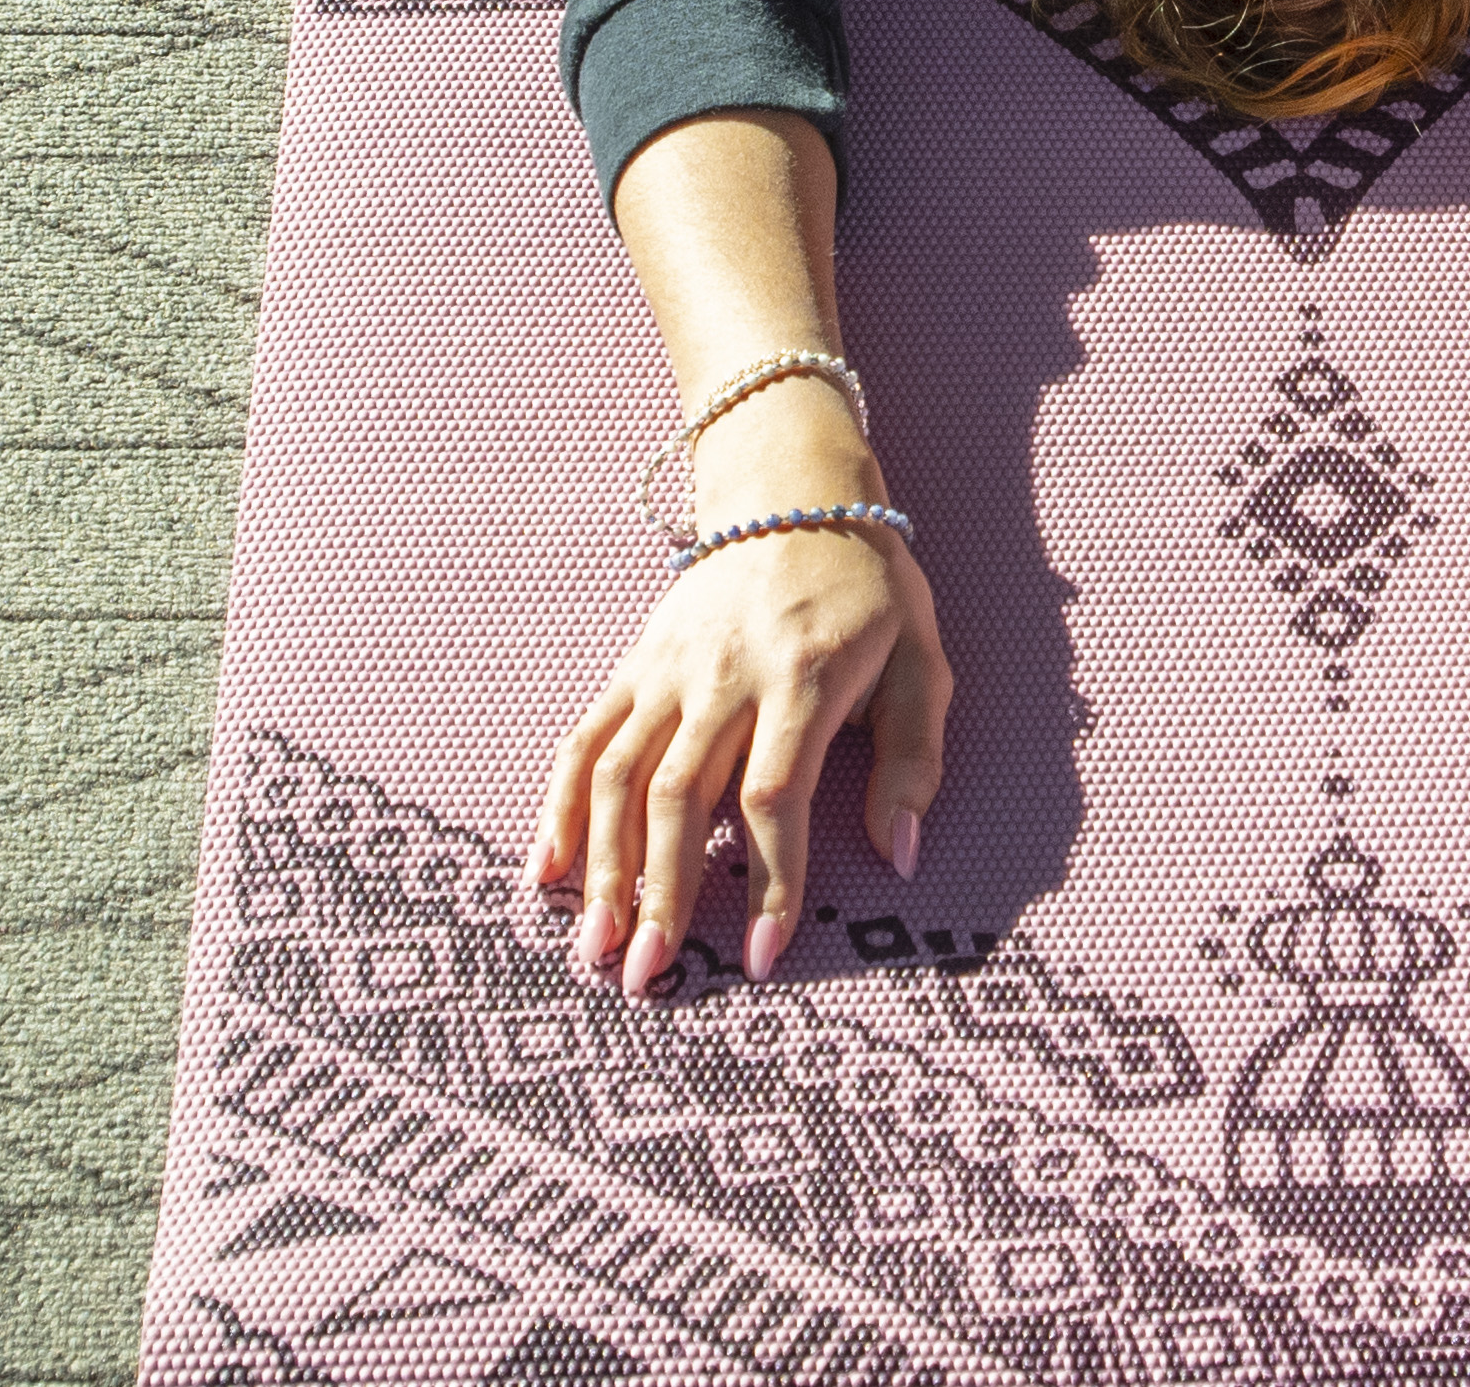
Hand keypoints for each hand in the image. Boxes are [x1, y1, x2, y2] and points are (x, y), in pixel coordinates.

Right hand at [531, 410, 950, 993]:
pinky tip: (549, 872)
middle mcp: (722, 675)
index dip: (765, 882)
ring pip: (619, 776)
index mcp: (801, 677)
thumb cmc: (871, 590)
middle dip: (660, 893)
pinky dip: (561, 807)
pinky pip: (586, 740)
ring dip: (603, 867)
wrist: (796, 492)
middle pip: (678, 796)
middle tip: (648, 977)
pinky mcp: (634, 664)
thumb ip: (912, 760)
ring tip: (596, 947)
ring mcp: (667, 669)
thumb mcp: (921, 661)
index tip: (756, 958)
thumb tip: (903, 855)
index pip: (771, 798)